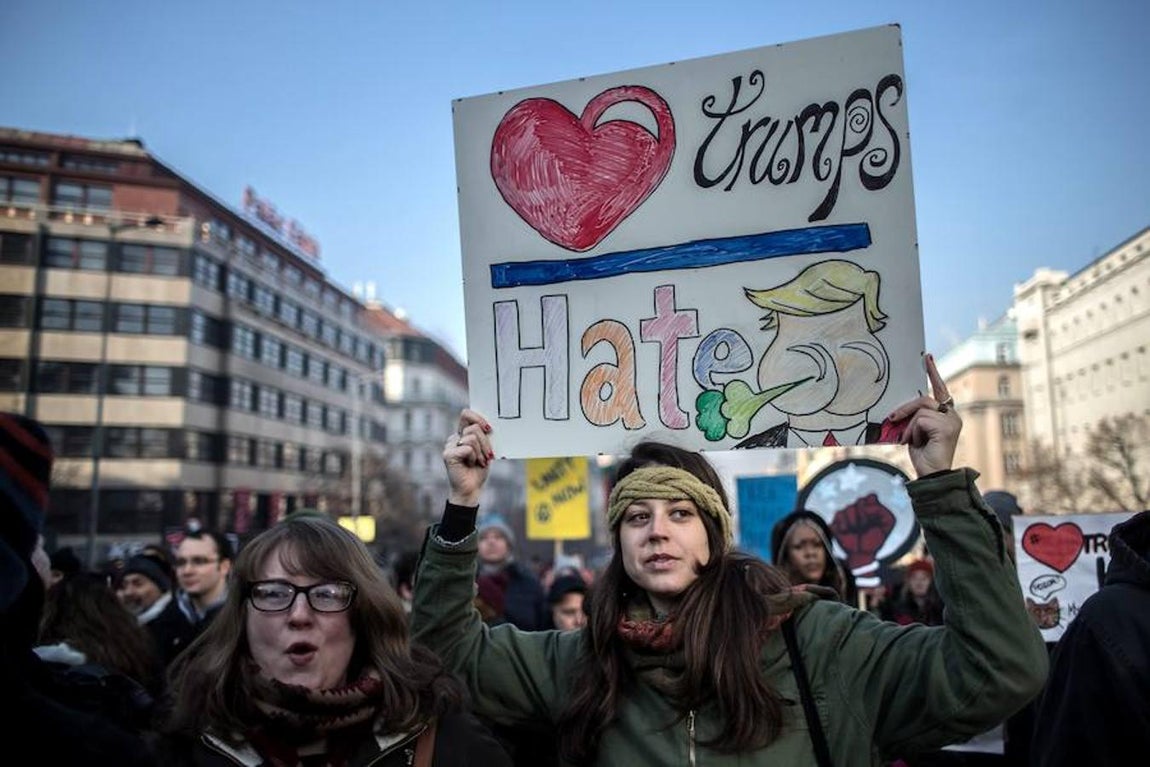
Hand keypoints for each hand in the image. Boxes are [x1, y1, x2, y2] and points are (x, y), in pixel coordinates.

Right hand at [443, 409, 493, 506]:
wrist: (471, 489)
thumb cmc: (479, 470)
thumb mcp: (486, 450)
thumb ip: (484, 437)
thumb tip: (489, 426)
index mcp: (463, 434)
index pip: (466, 414)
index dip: (478, 417)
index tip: (489, 428)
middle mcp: (455, 438)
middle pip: (473, 427)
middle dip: (485, 442)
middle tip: (488, 455)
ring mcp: (449, 446)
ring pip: (472, 437)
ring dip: (481, 452)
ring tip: (479, 462)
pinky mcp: (448, 454)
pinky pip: (468, 448)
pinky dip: (474, 458)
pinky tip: (471, 465)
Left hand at [886, 353, 960, 477]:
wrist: (931, 476)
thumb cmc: (923, 455)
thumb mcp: (915, 431)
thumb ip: (914, 417)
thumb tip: (899, 407)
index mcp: (946, 414)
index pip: (939, 390)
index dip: (933, 373)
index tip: (927, 357)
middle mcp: (952, 415)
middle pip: (923, 399)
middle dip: (905, 409)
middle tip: (892, 418)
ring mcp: (952, 420)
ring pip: (920, 409)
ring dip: (909, 426)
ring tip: (910, 440)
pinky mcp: (946, 427)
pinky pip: (920, 419)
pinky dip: (913, 431)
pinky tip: (917, 443)